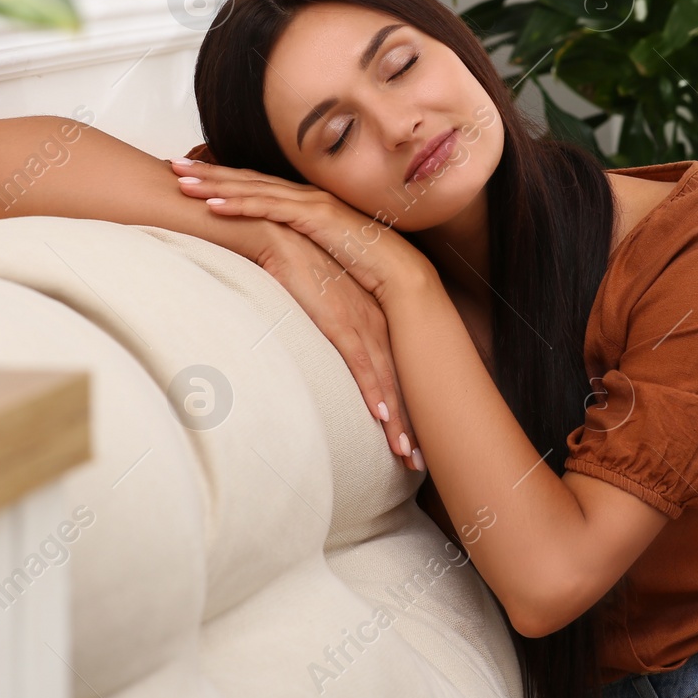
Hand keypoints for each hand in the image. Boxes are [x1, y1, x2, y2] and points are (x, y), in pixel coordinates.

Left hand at [168, 157, 431, 304]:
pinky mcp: (315, 218)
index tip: (192, 174)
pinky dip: (239, 206)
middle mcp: (305, 197)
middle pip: (247, 181)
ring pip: (252, 190)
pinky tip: (212, 206)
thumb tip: (276, 263)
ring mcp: (310, 204)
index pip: (256, 187)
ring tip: (180, 181)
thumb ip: (300, 253)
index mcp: (306, 205)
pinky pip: (269, 210)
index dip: (223, 179)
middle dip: (208, 171)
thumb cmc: (367, 270)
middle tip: (171, 164)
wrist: (400, 275)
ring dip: (214, 184)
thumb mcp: (323, 258)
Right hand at [250, 223, 422, 469]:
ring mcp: (360, 320)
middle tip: (419, 462)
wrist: (278, 235)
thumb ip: (332, 326)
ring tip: (407, 454)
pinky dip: (373, 391)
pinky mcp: (339, 319)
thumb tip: (328, 352)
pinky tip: (382, 416)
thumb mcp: (321, 300)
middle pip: (400, 381)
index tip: (415, 441)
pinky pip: (361, 362)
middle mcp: (375, 320)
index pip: (397, 370)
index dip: (408, 407)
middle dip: (411, 424)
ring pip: (386, 380)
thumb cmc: (295, 266)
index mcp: (374, 317)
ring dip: (397, 420)